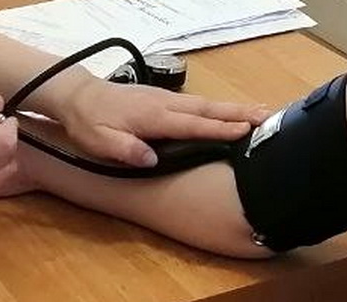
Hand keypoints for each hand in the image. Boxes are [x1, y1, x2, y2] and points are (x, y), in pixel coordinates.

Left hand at [58, 78, 270, 167]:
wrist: (78, 96)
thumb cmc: (89, 123)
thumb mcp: (101, 142)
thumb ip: (126, 151)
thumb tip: (151, 160)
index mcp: (155, 118)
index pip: (194, 124)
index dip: (220, 129)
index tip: (246, 130)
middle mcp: (166, 105)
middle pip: (210, 110)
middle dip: (240, 113)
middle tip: (269, 118)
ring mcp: (167, 100)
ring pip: (207, 105)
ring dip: (236, 108)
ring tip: (262, 113)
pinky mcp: (165, 100)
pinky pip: (199, 104)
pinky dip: (220, 107)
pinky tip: (231, 112)